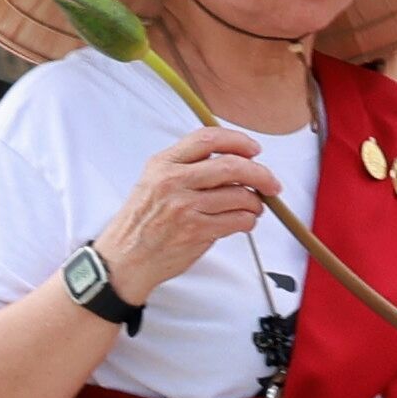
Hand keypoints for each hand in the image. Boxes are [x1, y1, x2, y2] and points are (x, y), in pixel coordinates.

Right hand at [96, 130, 277, 299]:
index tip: (254, 149)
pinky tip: (242, 222)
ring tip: (252, 208)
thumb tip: (232, 159)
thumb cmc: (142, 222)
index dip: (238, 141)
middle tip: (271, 183)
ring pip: (240, 196)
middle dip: (261, 174)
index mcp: (163, 164)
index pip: (207, 138)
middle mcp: (174, 181)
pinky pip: (238, 220)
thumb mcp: (153, 181)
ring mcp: (185, 207)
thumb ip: (185, 166)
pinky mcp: (196, 231)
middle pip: (232, 166)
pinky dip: (248, 221)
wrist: (125, 259)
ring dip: (255, 203)